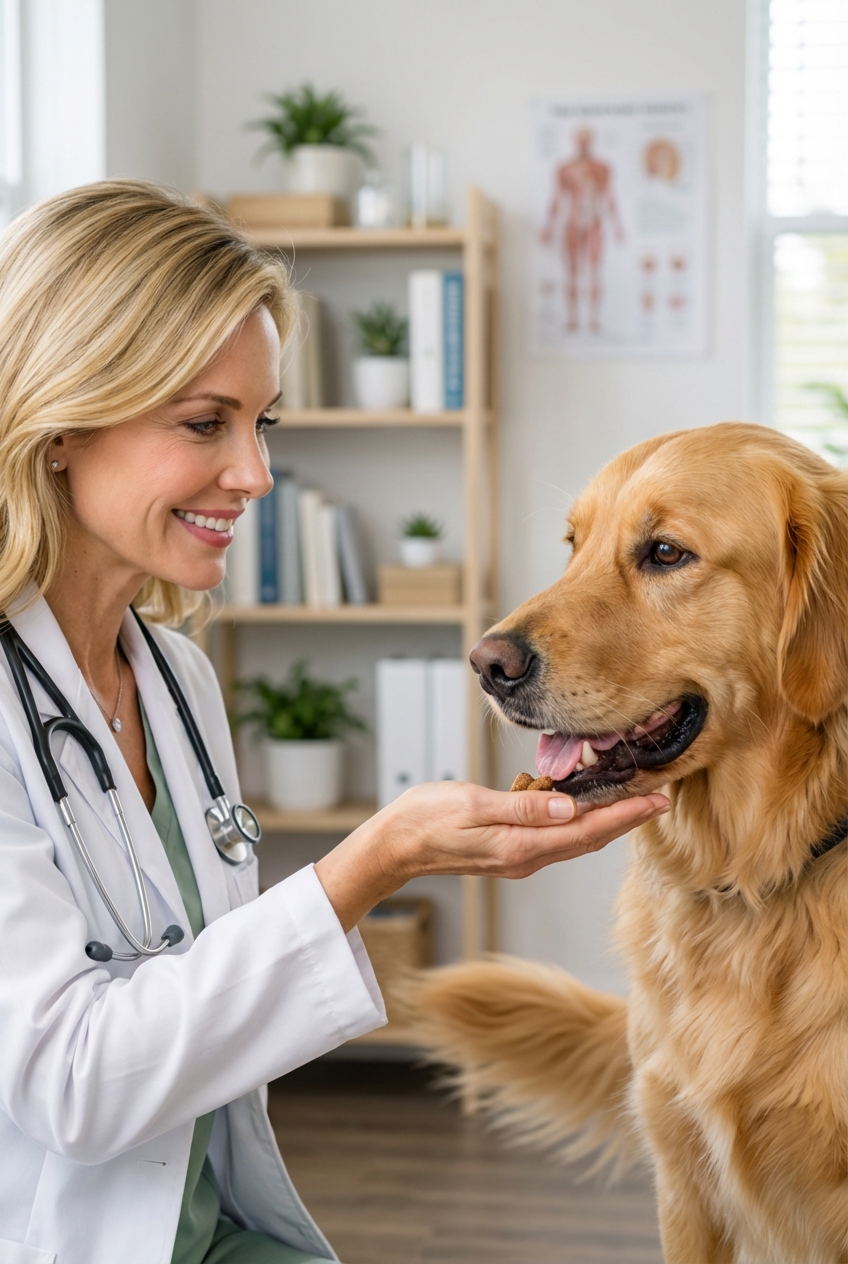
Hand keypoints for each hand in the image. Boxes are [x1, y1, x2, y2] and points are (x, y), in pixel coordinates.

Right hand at [314, 781, 668, 931]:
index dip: (625, 816)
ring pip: (574, 837)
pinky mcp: (508, 847)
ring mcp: (518, 855)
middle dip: (625, 818)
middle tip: (657, 797)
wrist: (394, 846)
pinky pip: (553, 834)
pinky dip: (575, 818)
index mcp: (522, 846)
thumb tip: (571, 807)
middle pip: (589, 838)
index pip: (587, 831)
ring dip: (604, 819)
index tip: (657, 802)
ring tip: (630, 797)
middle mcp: (526, 856)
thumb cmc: (426, 821)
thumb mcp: (474, 805)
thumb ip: (523, 806)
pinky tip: (578, 800)